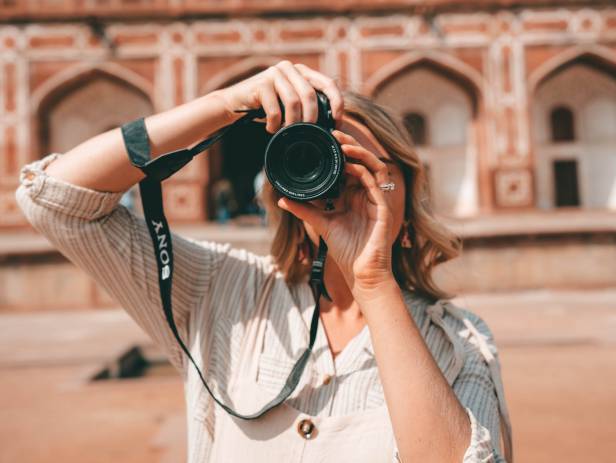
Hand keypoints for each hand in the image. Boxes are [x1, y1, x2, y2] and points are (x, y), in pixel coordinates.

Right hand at [213, 60, 343, 133]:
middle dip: (311, 119)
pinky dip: (275, 124)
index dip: (337, 103)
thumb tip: (331, 124)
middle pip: (310, 95)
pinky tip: (271, 129)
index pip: (328, 83)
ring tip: (286, 132)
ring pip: (293, 102)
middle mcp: (290, 68)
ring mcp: (275, 73)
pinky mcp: (261, 83)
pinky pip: (275, 110)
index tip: (337, 122)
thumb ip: (306, 105)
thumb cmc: (265, 107)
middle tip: (308, 134)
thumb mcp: (289, 104)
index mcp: (302, 72)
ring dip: (292, 124)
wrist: (233, 103)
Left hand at [277, 129, 395, 293]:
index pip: (349, 167)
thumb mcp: (320, 223)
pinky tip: (350, 164)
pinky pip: (375, 182)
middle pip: (362, 161)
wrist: (361, 272)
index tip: (325, 140)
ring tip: (343, 143)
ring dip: (359, 152)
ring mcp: (375, 199)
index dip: (340, 152)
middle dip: (349, 145)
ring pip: (373, 166)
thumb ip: (303, 209)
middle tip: (333, 133)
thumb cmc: (346, 250)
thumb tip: (281, 199)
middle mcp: (365, 194)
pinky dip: (363, 170)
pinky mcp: (382, 207)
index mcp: (353, 196)